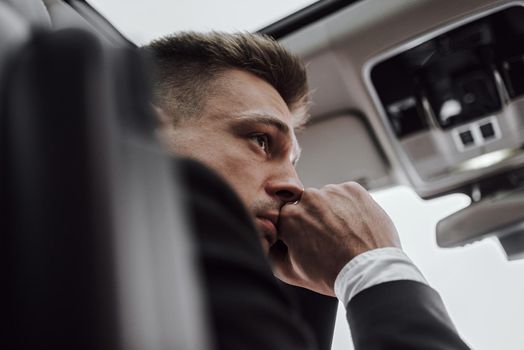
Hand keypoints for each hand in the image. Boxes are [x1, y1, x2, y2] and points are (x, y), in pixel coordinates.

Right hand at [269, 182, 400, 295]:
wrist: (370, 272)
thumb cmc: (331, 274)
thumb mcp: (290, 272)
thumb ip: (271, 252)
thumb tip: (267, 239)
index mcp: (289, 216)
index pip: (287, 217)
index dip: (296, 231)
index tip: (307, 242)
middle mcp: (309, 198)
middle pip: (306, 206)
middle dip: (313, 219)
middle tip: (327, 240)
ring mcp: (332, 191)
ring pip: (326, 198)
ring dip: (331, 211)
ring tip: (343, 234)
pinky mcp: (353, 189)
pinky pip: (345, 194)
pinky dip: (348, 206)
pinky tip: (353, 226)